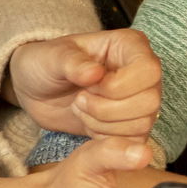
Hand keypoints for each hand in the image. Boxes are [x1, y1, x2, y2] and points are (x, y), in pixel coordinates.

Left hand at [7, 29, 159, 139]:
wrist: (37, 89)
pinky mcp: (132, 124)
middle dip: (107, 108)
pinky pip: (133, 140)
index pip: (148, 70)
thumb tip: (95, 73)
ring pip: (142, 123)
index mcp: (130, 46)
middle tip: (80, 99)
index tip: (89, 84)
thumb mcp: (52, 57)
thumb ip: (72, 62)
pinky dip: (106, 138)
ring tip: (81, 108)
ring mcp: (140, 100)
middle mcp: (142, 72)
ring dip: (103, 124)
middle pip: (149, 101)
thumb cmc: (46, 63)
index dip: (119, 85)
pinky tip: (88, 123)